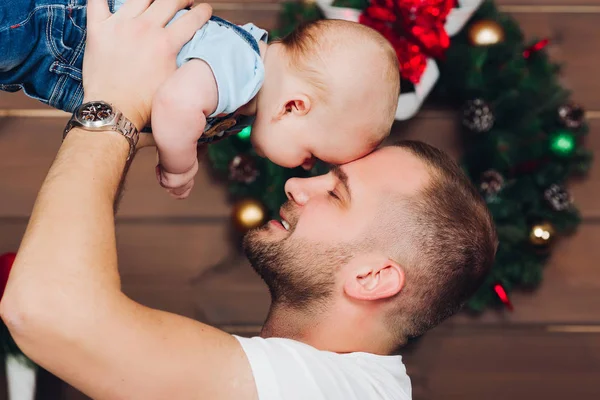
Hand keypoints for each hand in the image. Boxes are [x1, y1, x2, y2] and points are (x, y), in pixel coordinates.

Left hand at [82, 0, 212, 130]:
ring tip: (157, 0)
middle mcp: (144, 29)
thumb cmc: (144, 104)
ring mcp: (119, 26)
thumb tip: (190, 48)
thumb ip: (182, 59)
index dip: (202, 12)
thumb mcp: (174, 82)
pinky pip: (97, 1)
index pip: (191, 19)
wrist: (114, 110)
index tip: (204, 10)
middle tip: (185, 2)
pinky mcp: (98, 29)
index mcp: (166, 44)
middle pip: (169, 1)